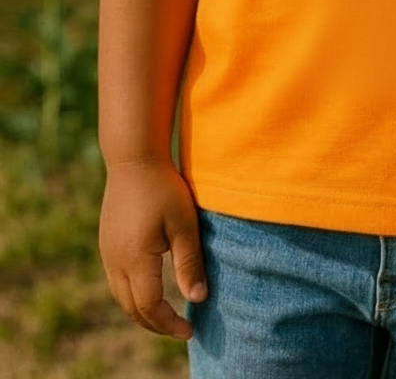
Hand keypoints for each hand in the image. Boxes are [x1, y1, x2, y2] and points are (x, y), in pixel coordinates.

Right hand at [99, 158, 207, 339]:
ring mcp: (106, 253)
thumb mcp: (184, 225)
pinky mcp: (106, 243)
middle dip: (155, 324)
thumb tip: (198, 300)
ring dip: (142, 312)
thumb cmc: (164, 188)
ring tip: (166, 315)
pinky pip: (116, 281)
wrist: (133, 158)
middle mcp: (115, 262)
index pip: (150, 307)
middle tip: (180, 328)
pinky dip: (132, 295)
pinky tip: (149, 289)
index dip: (169, 324)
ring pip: (121, 297)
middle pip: (132, 309)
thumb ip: (189, 263)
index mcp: (135, 260)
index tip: (190, 330)